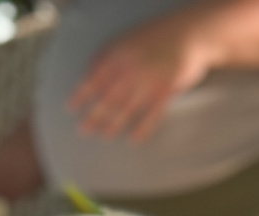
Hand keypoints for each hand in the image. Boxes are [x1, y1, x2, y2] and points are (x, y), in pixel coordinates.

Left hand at [68, 7, 217, 143]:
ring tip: (105, 136)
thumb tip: (92, 74)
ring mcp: (148, 81)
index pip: (94, 77)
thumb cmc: (157, 37)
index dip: (81, 94)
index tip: (70, 108)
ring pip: (126, 108)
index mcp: (118, 54)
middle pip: (107, 98)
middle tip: (83, 130)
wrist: (189, 34)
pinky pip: (151, 115)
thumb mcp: (128, 41)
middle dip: (94, 115)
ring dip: (113, 124)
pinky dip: (141, 129)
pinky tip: (133, 139)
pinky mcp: (165, 92)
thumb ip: (111, 56)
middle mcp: (130, 68)